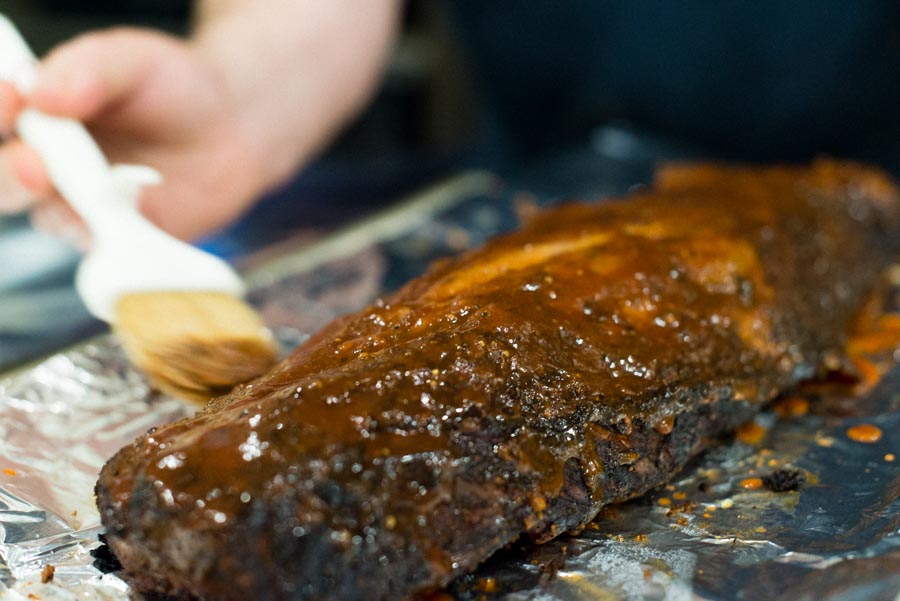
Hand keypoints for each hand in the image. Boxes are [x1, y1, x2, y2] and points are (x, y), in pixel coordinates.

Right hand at [0, 27, 267, 242]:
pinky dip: (115, 235)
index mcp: (41, 114)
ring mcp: (84, 203)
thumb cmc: (175, 86)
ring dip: (69, 209)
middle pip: (8, 182)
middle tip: (37, 167)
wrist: (232, 124)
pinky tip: (139, 212)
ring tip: (103, 191)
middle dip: (13, 176)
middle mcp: (51, 163)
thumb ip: (89, 71)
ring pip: (53, 218)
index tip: (14, 98)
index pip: (1, 120)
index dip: (0, 111)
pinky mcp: (122, 235)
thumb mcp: (132, 60)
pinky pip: (106, 245)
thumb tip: (41, 94)